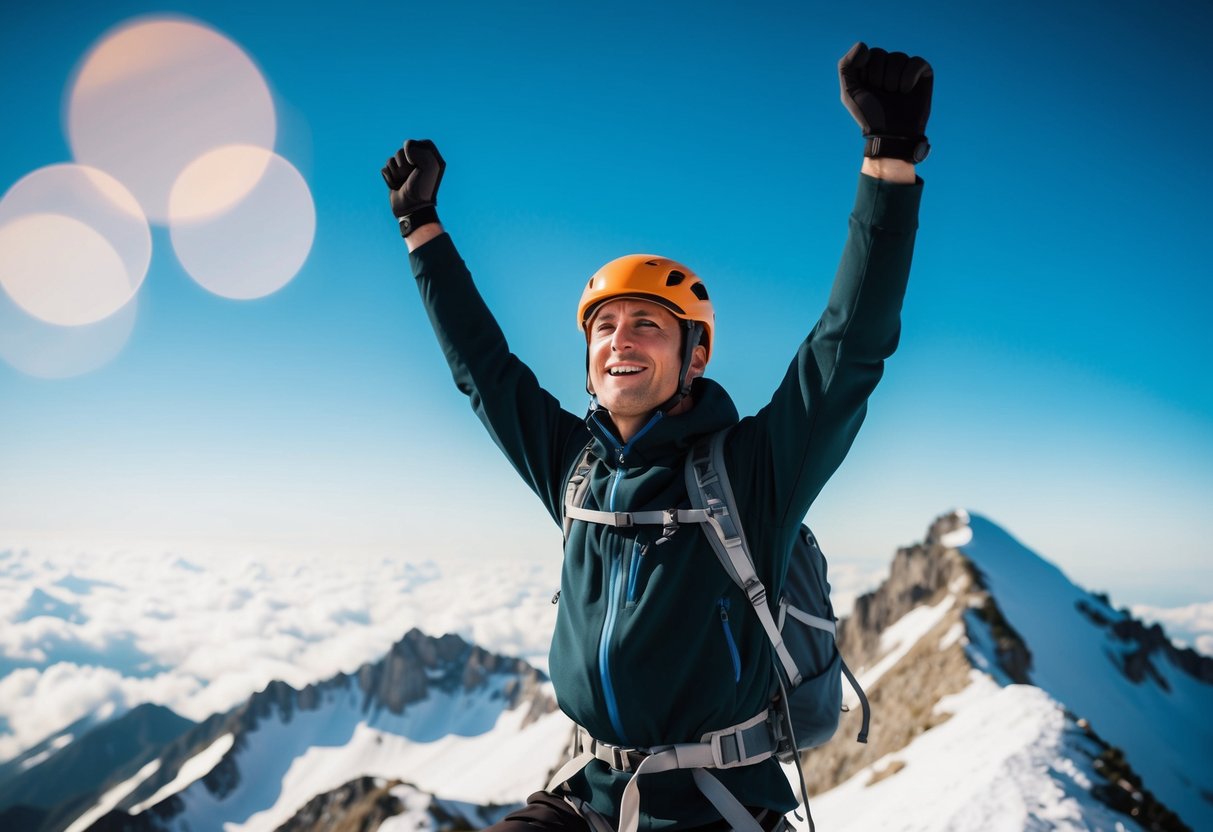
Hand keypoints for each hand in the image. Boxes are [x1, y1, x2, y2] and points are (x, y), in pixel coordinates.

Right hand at [381, 139, 445, 236]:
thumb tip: (404, 148)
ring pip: (392, 160)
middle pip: (401, 150)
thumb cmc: (421, 188)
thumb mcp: (426, 166)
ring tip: (403, 182)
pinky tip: (396, 186)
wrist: (411, 208)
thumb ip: (416, 150)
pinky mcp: (394, 177)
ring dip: (396, 172)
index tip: (415, 163)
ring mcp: (405, 170)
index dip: (413, 150)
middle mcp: (417, 163)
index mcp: (430, 159)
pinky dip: (389, 178)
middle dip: (403, 165)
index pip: (417, 143)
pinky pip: (385, 168)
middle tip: (410, 177)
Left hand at [839, 42, 932, 161]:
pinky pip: (916, 62)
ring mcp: (905, 68)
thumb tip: (863, 46)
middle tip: (881, 94)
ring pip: (898, 57)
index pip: (865, 52)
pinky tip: (906, 91)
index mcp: (870, 67)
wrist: (890, 134)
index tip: (866, 88)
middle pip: (880, 54)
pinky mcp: (923, 72)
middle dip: (877, 77)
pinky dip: (908, 78)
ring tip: (894, 95)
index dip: (864, 72)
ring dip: (891, 81)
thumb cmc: (870, 114)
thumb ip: (846, 65)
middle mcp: (888, 65)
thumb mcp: (849, 91)